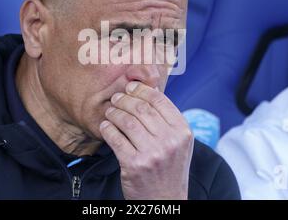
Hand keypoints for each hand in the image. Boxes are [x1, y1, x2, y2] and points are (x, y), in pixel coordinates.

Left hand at [99, 81, 193, 199]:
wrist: (165, 199)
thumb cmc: (170, 167)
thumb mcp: (179, 142)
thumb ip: (167, 118)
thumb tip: (148, 89)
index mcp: (182, 131)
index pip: (159, 100)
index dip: (141, 90)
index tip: (130, 87)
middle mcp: (170, 141)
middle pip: (141, 108)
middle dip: (124, 99)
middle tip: (116, 98)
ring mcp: (152, 153)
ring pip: (126, 121)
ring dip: (114, 113)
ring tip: (110, 112)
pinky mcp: (134, 164)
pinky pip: (115, 138)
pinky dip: (107, 129)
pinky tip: (105, 126)